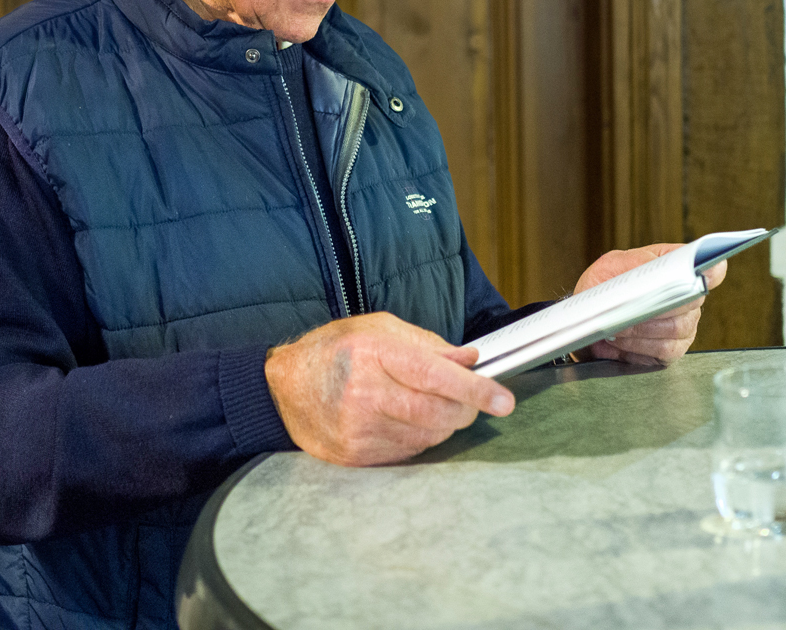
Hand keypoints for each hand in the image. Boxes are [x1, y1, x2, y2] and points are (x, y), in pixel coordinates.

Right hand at [265, 312, 514, 465]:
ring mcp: (359, 431)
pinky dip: (421, 437)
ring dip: (443, 423)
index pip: (435, 376)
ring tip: (429, 403)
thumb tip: (470, 360)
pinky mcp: (357, 457)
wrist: (282, 389)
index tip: (503, 400)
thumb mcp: (378, 328)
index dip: (475, 390)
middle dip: (465, 409)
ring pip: (428, 437)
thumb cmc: (332, 351)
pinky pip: (409, 453)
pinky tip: (406, 419)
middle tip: (471, 400)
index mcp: (373, 354)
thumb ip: (427, 344)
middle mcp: (365, 394)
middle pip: (437, 413)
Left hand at [573, 244, 726, 365]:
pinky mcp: (672, 350)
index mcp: (676, 268)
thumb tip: (650, 265)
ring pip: (676, 327)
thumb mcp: (611, 265)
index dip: (710, 271)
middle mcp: (686, 297)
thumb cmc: (603, 287)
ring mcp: (683, 325)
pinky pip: (664, 350)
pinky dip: (639, 345)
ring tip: (616, 324)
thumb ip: (634, 262)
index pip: (707, 269)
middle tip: (634, 304)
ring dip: (643, 326)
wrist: (589, 317)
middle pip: (691, 301)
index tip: (703, 272)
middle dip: (661, 303)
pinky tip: (620, 339)